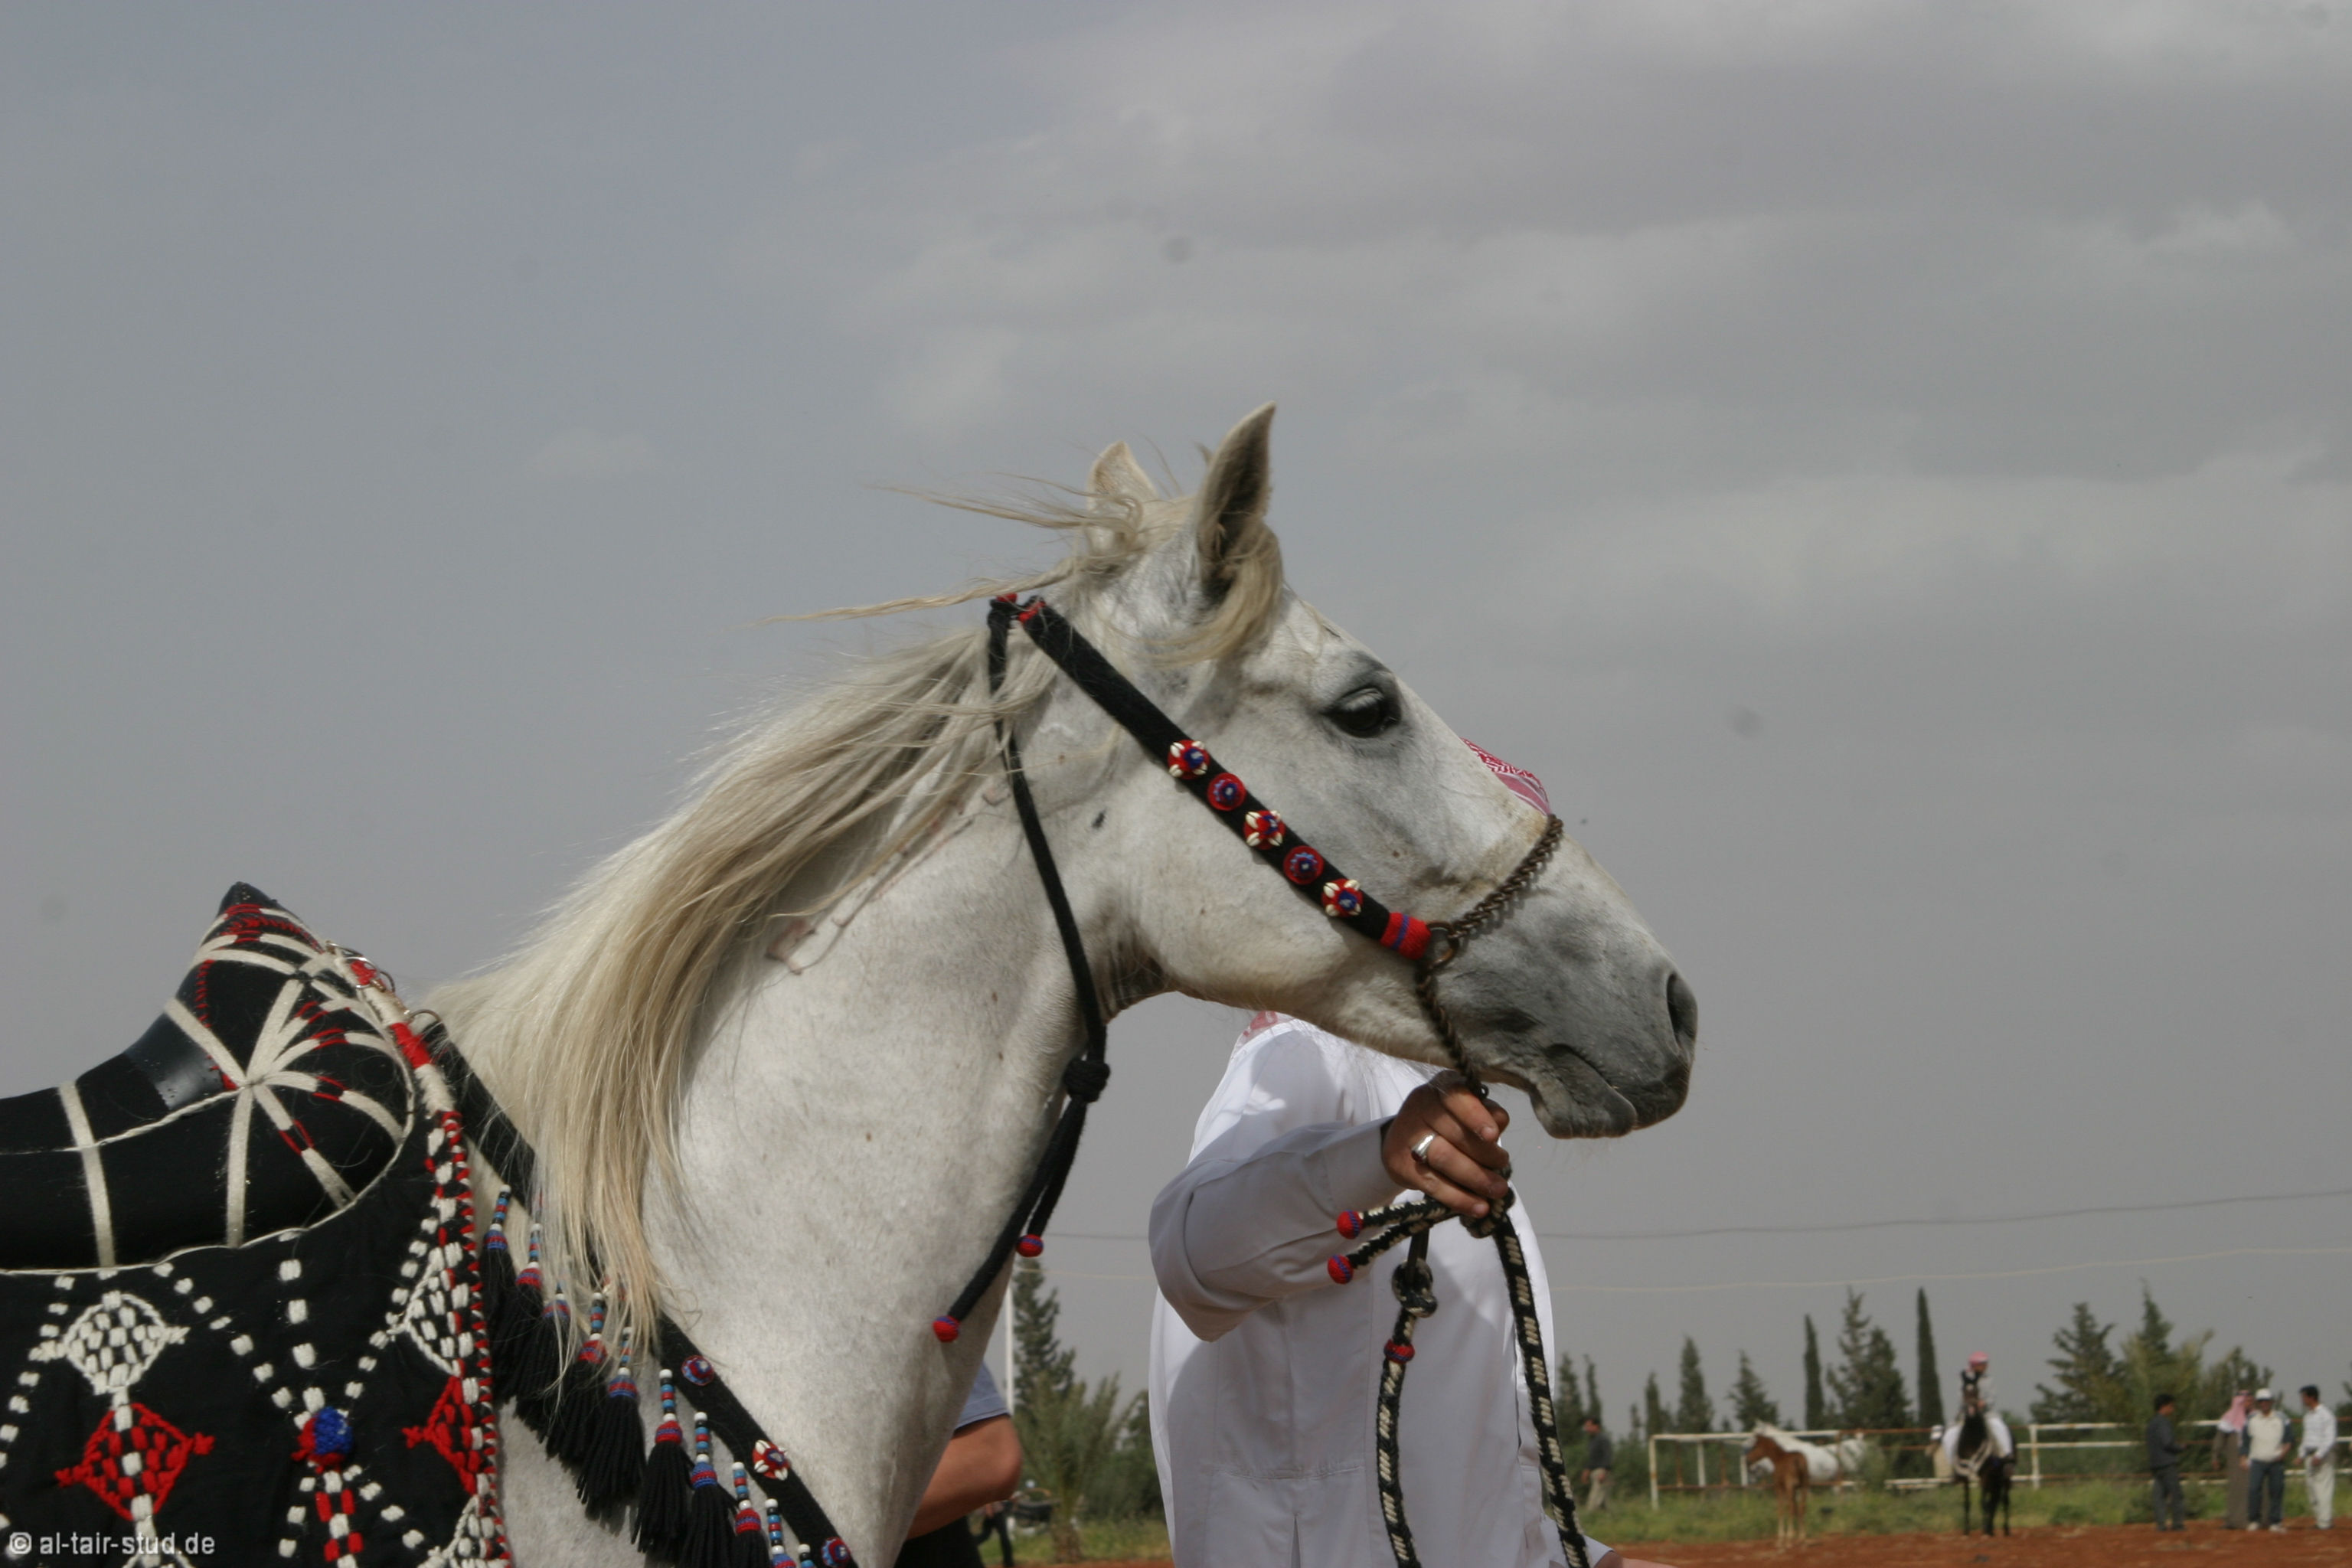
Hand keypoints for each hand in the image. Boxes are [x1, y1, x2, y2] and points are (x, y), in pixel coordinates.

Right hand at [1382, 1072, 1511, 1216]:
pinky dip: (1459, 1198)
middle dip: (1485, 1154)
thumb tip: (1500, 1121)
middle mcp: (1420, 1106)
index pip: (1456, 1097)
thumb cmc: (1447, 1122)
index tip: (1493, 1136)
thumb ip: (1487, 1113)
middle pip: (1454, 1133)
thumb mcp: (1468, 1111)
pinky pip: (1433, 1184)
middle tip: (1503, 1166)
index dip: (1475, 1115)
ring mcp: (1407, 1135)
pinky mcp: (1400, 1165)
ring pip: (1443, 1158)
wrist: (1403, 1141)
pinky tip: (1478, 1207)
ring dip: (1475, 1177)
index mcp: (1441, 1088)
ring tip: (1497, 1189)